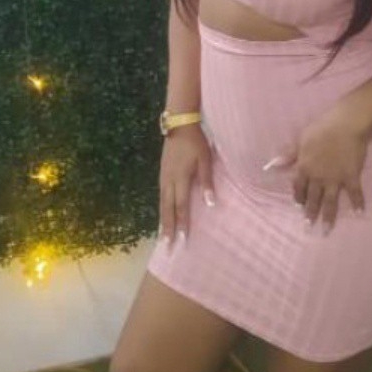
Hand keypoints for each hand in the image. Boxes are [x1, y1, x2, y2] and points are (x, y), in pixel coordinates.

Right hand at [159, 125, 214, 244]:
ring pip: (161, 203)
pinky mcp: (162, 174)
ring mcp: (163, 177)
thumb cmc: (196, 143)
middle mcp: (168, 181)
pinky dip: (161, 209)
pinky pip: (160, 196)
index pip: (181, 206)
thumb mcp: (206, 161)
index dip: (182, 224)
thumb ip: (207, 182)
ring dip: (162, 220)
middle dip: (167, 228)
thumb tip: (211, 203)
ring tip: (161, 236)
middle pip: (167, 209)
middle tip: (166, 246)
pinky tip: (162, 215)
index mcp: (180, 178)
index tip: (181, 240)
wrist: (179, 125)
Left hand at [266, 106, 366, 232]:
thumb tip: (269, 166)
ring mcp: (335, 179)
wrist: (345, 124)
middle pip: (313, 199)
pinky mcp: (351, 177)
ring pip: (330, 202)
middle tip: (309, 228)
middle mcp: (318, 178)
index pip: (298, 187)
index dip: (298, 197)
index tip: (298, 206)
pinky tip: (360, 214)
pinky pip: (355, 193)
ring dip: (328, 217)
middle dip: (310, 214)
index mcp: (304, 168)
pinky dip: (358, 203)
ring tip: (327, 230)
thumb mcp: (300, 140)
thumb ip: (287, 156)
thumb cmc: (321, 129)